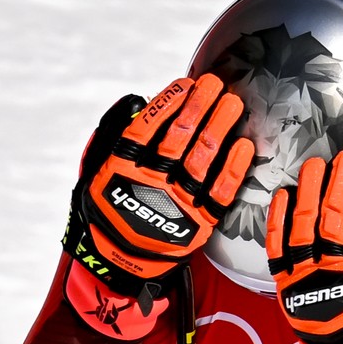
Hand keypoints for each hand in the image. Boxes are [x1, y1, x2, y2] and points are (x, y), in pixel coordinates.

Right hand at [61, 75, 253, 328]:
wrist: (122, 260)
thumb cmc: (113, 205)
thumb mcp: (98, 169)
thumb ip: (115, 135)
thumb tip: (137, 102)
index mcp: (123, 168)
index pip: (146, 128)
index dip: (168, 104)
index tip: (186, 83)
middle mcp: (151, 184)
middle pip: (179, 140)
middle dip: (200, 108)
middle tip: (216, 85)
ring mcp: (176, 204)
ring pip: (202, 161)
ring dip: (219, 128)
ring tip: (233, 104)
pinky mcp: (198, 223)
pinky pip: (220, 193)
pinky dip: (233, 169)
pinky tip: (244, 145)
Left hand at [268, 151, 342, 343]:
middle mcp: (336, 273)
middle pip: (333, 217)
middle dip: (337, 183)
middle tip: (342, 159)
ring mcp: (308, 280)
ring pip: (303, 226)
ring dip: (308, 192)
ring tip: (313, 167)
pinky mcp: (288, 289)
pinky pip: (278, 249)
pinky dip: (278, 221)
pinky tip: (281, 196)